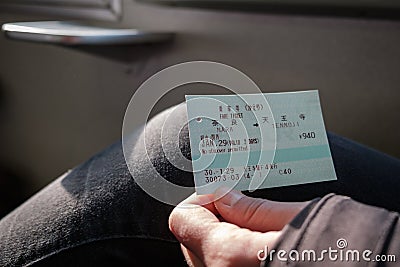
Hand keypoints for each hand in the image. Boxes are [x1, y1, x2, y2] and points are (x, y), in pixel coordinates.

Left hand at [169, 188, 307, 266]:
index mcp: (227, 255)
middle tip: (245, 213)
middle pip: (191, 239)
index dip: (204, 200)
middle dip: (213, 220)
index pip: (184, 218)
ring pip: (204, 258)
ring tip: (257, 233)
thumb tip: (224, 194)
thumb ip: (250, 208)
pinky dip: (231, 257)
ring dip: (222, 240)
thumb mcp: (294, 218)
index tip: (225, 195)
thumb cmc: (333, 253)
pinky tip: (258, 249)